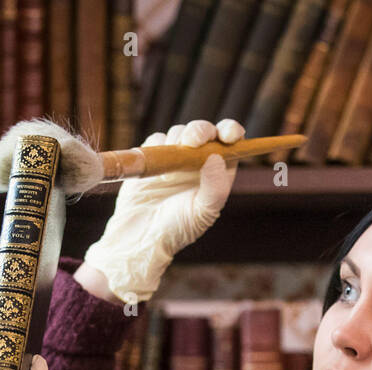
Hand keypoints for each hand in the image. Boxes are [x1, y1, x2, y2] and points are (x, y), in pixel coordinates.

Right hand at [83, 118, 243, 305]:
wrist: (140, 236)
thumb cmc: (177, 229)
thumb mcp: (202, 212)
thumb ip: (215, 186)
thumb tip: (217, 156)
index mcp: (218, 174)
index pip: (231, 144)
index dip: (231, 132)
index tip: (227, 134)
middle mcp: (199, 163)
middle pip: (205, 132)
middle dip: (200, 130)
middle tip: (191, 141)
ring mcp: (175, 158)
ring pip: (180, 131)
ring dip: (177, 139)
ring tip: (170, 168)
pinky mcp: (153, 157)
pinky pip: (157, 139)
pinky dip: (158, 145)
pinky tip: (156, 167)